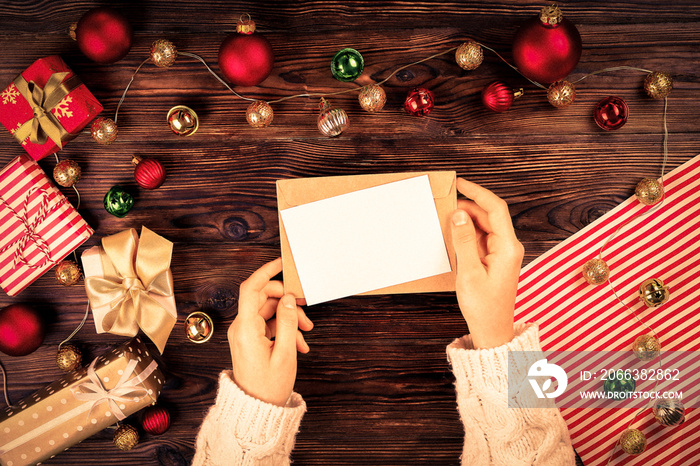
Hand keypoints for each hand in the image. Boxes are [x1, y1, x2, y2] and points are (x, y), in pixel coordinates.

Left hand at [227, 258, 313, 405]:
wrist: (257, 408)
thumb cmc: (269, 386)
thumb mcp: (285, 352)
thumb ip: (289, 322)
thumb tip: (290, 299)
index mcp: (246, 328)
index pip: (251, 288)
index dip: (266, 272)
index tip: (281, 264)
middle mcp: (241, 328)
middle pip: (263, 298)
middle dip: (287, 301)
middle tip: (305, 309)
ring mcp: (244, 334)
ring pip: (269, 312)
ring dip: (289, 318)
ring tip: (306, 333)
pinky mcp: (250, 340)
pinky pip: (268, 325)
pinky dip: (284, 329)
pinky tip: (298, 343)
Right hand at [449, 179, 523, 348]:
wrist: (492, 330)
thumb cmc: (483, 307)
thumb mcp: (469, 272)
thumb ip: (463, 241)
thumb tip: (458, 214)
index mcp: (507, 248)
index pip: (495, 209)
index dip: (478, 192)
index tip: (460, 183)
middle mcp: (508, 247)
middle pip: (489, 215)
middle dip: (468, 207)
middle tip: (446, 203)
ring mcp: (502, 253)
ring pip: (484, 226)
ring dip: (467, 221)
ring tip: (447, 220)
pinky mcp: (495, 260)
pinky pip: (481, 239)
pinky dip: (467, 234)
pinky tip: (454, 237)